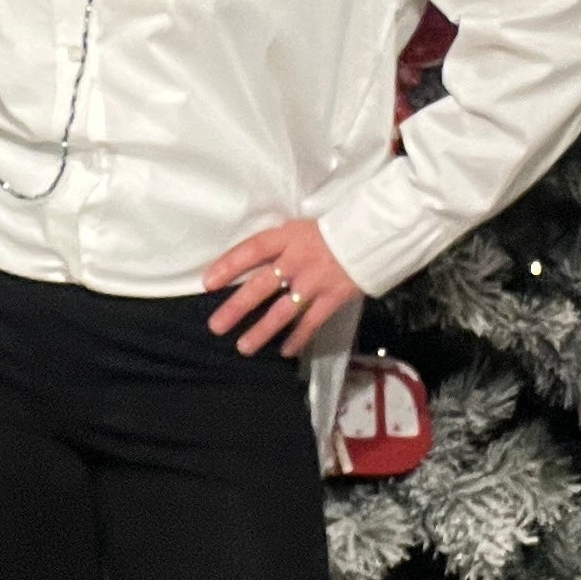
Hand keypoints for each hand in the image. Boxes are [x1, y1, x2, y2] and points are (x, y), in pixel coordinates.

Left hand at [203, 217, 361, 358]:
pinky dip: (297, 338)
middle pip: (260, 286)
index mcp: (287, 237)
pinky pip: (311, 323)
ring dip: (261, 331)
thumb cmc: (333, 229)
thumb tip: (254, 264)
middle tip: (216, 326)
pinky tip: (284, 351)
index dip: (228, 265)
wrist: (372, 234)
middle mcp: (297, 260)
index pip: (251, 250)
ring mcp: (315, 282)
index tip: (208, 283)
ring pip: (282, 311)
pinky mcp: (332, 298)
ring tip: (242, 347)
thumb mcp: (300, 228)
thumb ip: (280, 245)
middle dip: (236, 308)